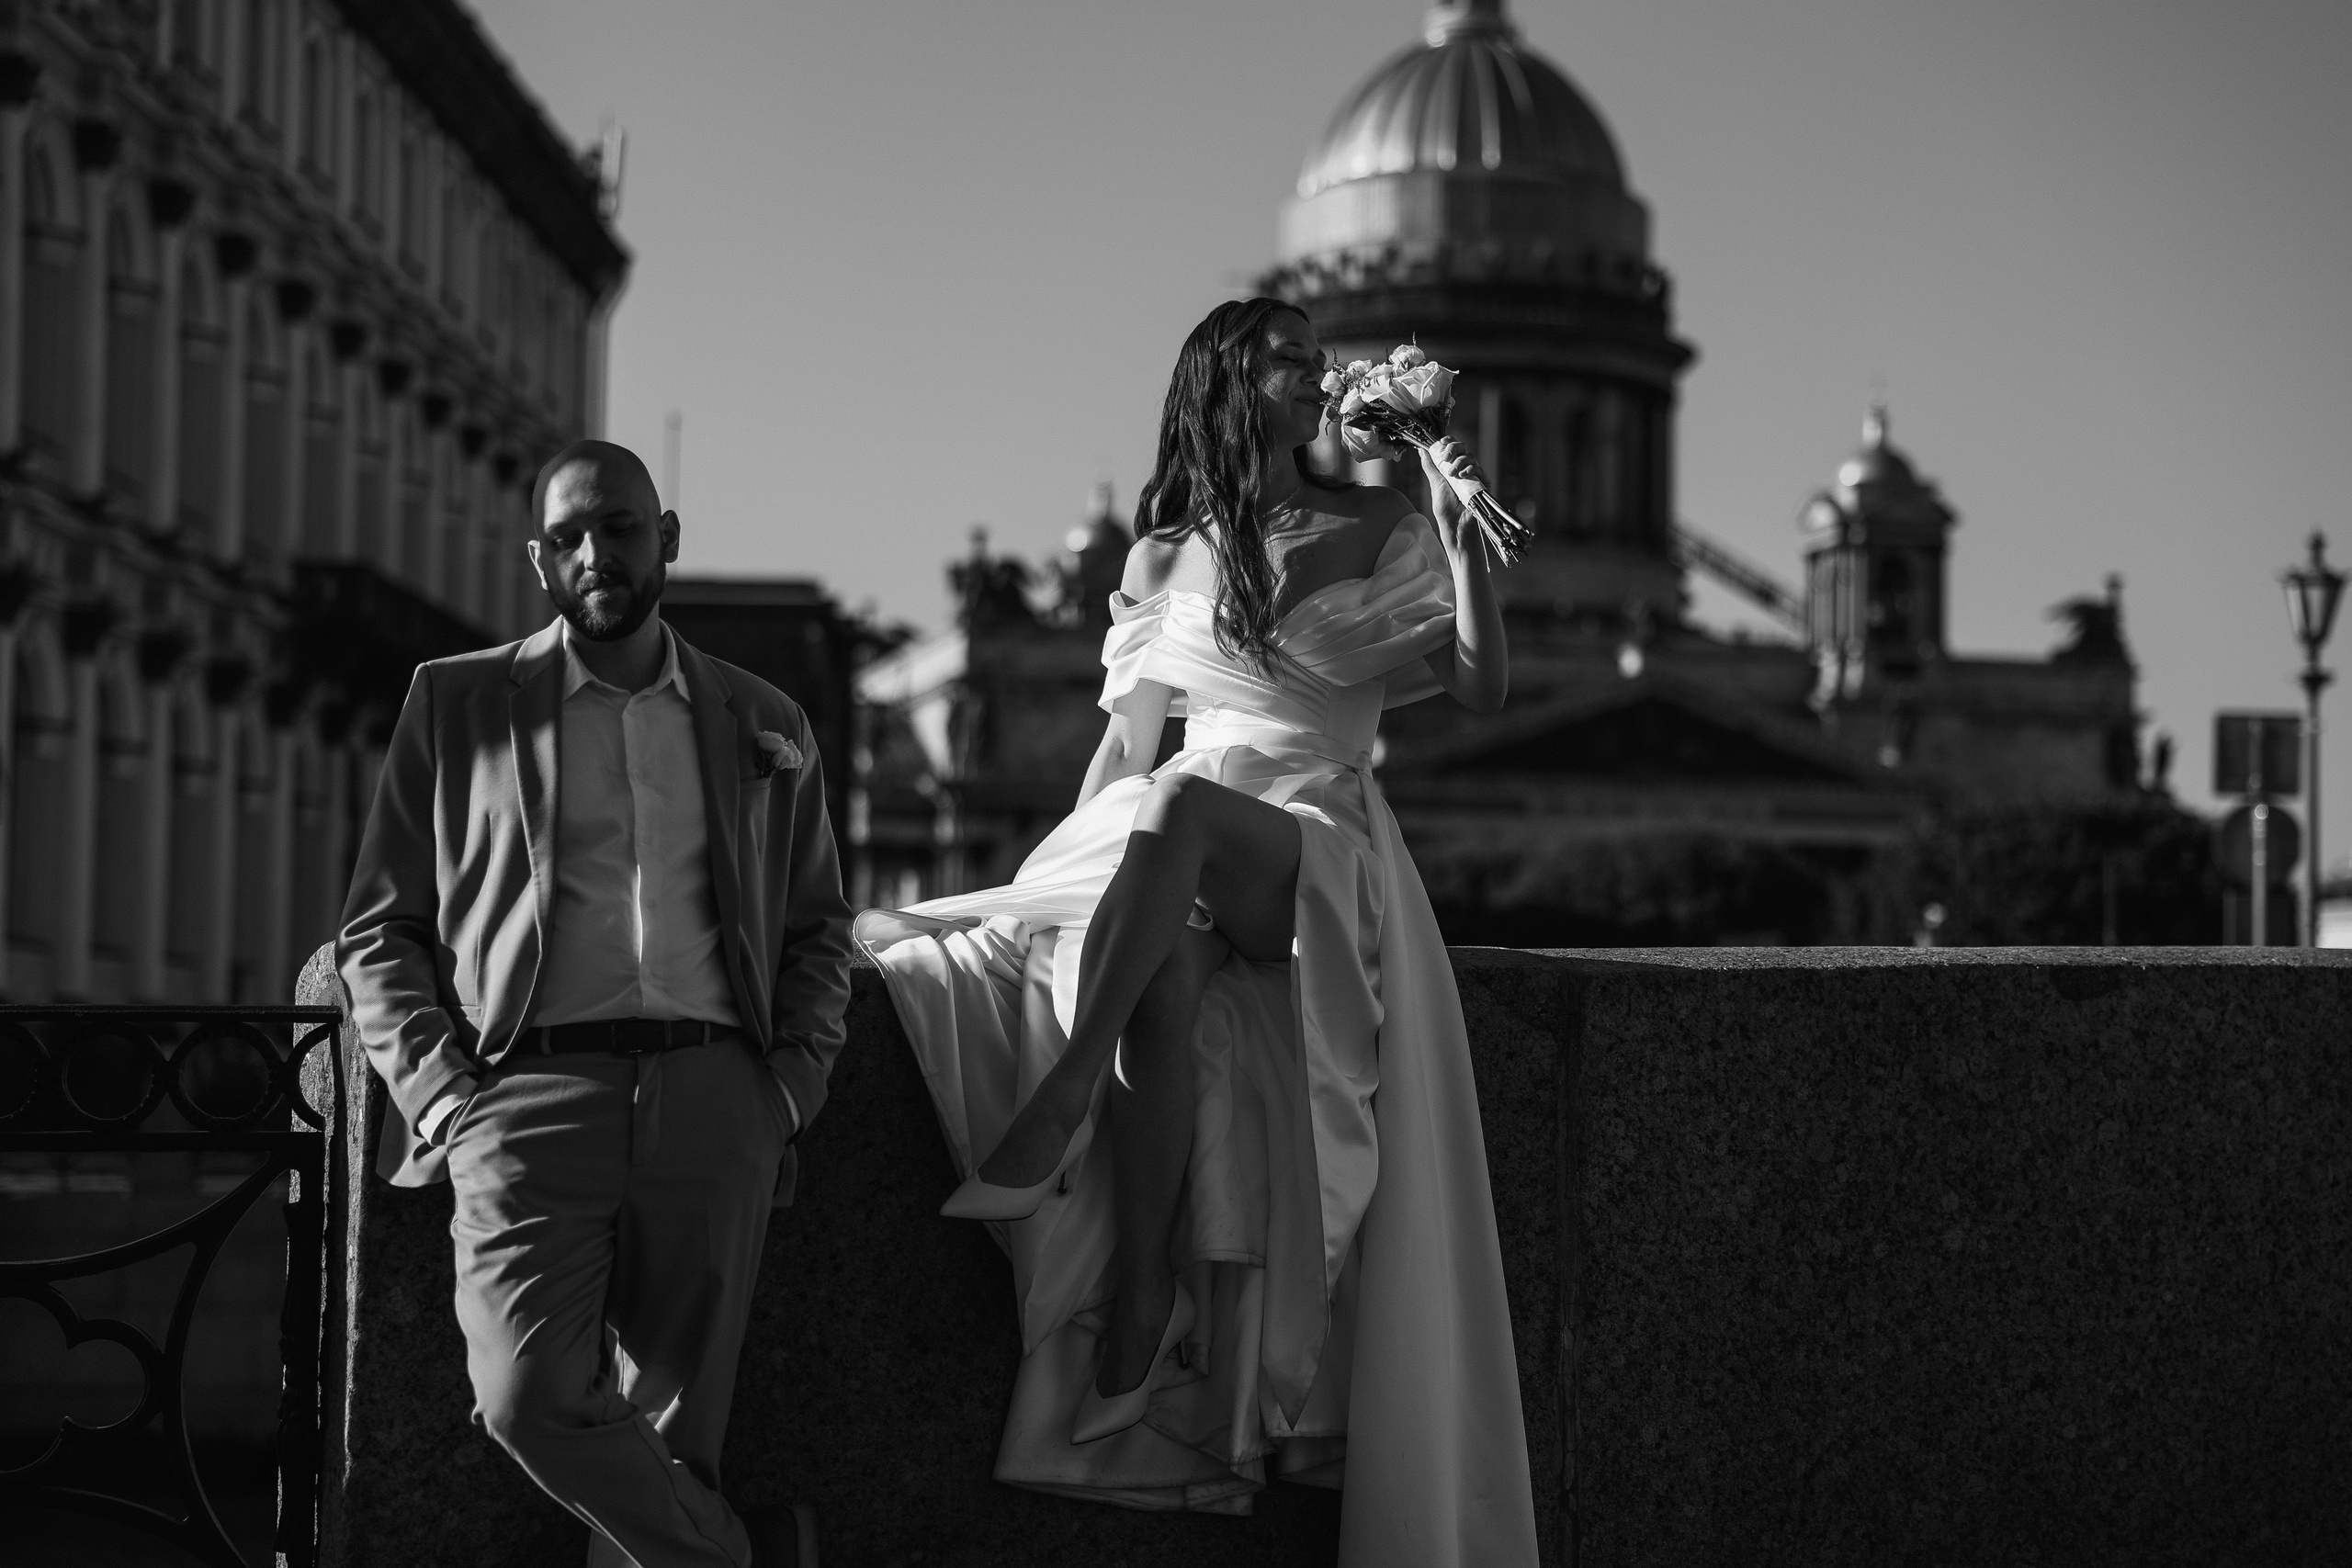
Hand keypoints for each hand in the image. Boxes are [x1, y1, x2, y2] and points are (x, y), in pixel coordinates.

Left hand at [1417, 438, 1488, 552]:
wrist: (1455, 525)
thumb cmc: (1445, 508)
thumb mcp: (1436, 484)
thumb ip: (1430, 466)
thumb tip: (1422, 450)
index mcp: (1450, 468)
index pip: (1452, 448)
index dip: (1448, 442)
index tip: (1441, 442)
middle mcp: (1462, 469)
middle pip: (1462, 448)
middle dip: (1453, 448)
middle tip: (1447, 457)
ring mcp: (1473, 475)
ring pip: (1470, 457)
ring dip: (1460, 462)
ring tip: (1453, 474)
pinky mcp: (1483, 483)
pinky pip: (1479, 469)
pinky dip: (1470, 469)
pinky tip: (1463, 475)